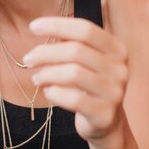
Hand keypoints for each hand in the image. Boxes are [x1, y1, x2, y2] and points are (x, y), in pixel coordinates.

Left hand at [24, 17, 129, 148]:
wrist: (106, 123)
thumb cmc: (88, 86)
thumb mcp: (86, 61)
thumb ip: (71, 44)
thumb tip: (40, 27)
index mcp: (116, 49)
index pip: (85, 29)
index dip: (57, 25)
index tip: (33, 27)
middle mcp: (120, 69)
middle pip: (76, 51)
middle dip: (46, 53)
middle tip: (28, 59)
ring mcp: (115, 92)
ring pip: (73, 74)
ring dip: (47, 74)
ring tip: (36, 78)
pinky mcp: (105, 114)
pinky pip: (74, 99)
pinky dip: (55, 93)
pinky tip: (48, 92)